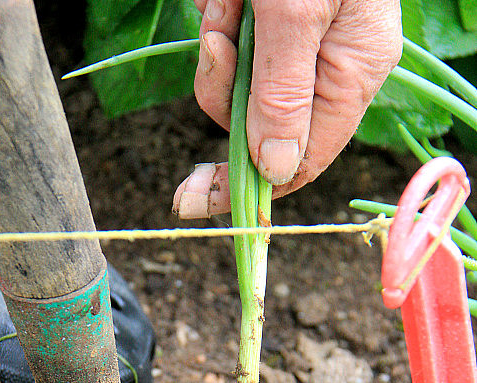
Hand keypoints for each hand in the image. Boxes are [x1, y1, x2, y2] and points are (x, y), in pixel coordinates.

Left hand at [173, 0, 401, 217]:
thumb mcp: (297, 13)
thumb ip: (284, 92)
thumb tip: (275, 170)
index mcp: (351, 74)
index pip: (300, 162)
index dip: (248, 189)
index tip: (195, 200)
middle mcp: (326, 69)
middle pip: (260, 128)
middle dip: (226, 98)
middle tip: (216, 47)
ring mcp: (295, 48)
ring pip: (237, 92)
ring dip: (218, 53)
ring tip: (229, 2)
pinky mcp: (265, 26)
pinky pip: (228, 51)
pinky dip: (217, 25)